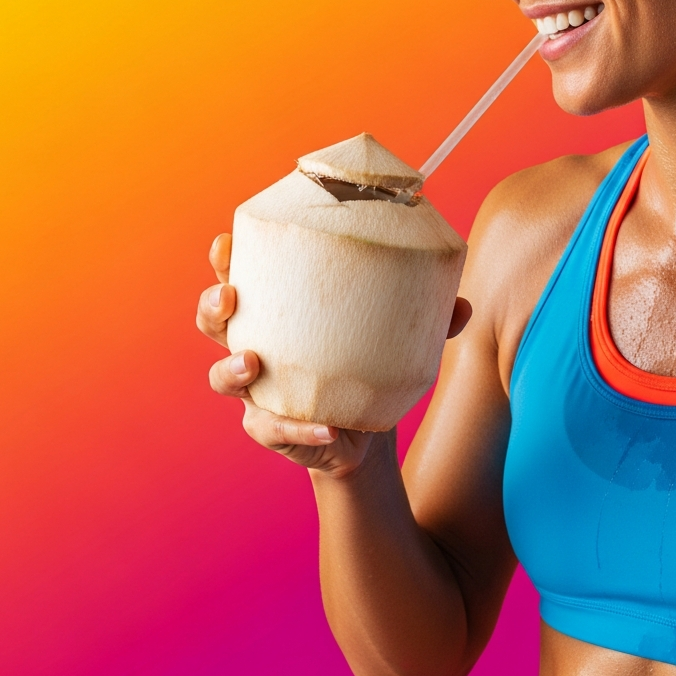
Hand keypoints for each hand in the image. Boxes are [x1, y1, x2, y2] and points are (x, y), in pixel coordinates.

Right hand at [197, 233, 471, 476]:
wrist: (365, 432)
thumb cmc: (369, 365)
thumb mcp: (396, 338)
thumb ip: (425, 321)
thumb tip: (462, 304)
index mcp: (276, 311)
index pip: (238, 277)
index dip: (225, 260)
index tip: (228, 243)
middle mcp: (255, 345)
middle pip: (213, 322)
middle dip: (213, 305)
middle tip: (230, 297)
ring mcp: (256, 391)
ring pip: (221, 377)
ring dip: (230, 368)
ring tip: (252, 362)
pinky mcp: (270, 428)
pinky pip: (271, 428)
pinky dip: (297, 428)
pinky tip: (325, 425)